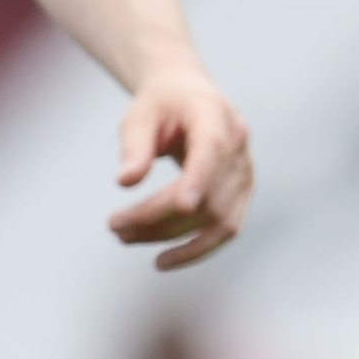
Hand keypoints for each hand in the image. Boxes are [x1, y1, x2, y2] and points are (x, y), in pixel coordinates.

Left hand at [109, 66, 251, 268]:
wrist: (190, 98)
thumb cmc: (161, 106)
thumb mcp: (139, 115)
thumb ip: (134, 146)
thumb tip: (126, 182)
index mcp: (216, 116)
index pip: (213, 150)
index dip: (201, 177)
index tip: (181, 204)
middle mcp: (239, 145)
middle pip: (208, 192)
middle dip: (158, 215)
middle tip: (113, 225)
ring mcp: (246, 171)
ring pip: (217, 216)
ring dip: (171, 234)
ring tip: (126, 237)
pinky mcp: (241, 192)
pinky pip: (227, 228)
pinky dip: (198, 248)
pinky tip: (163, 260)